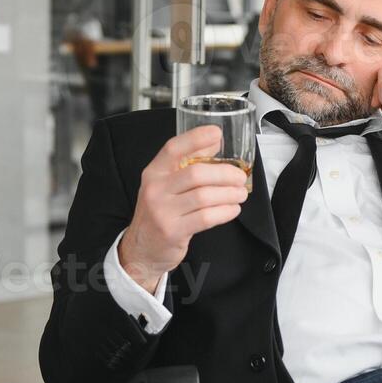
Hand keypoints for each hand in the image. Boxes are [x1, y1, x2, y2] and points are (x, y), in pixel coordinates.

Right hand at [118, 126, 249, 293]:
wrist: (142, 249)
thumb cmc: (160, 214)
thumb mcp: (166, 186)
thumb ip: (188, 163)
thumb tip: (214, 143)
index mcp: (154, 173)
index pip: (174, 148)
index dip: (196, 138)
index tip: (216, 133)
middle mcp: (155, 189)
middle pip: (196, 173)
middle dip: (225, 173)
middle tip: (240, 177)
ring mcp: (162, 211)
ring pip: (204, 196)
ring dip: (229, 194)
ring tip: (240, 194)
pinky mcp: (173, 231)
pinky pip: (206, 217)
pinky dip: (224, 212)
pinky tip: (232, 210)